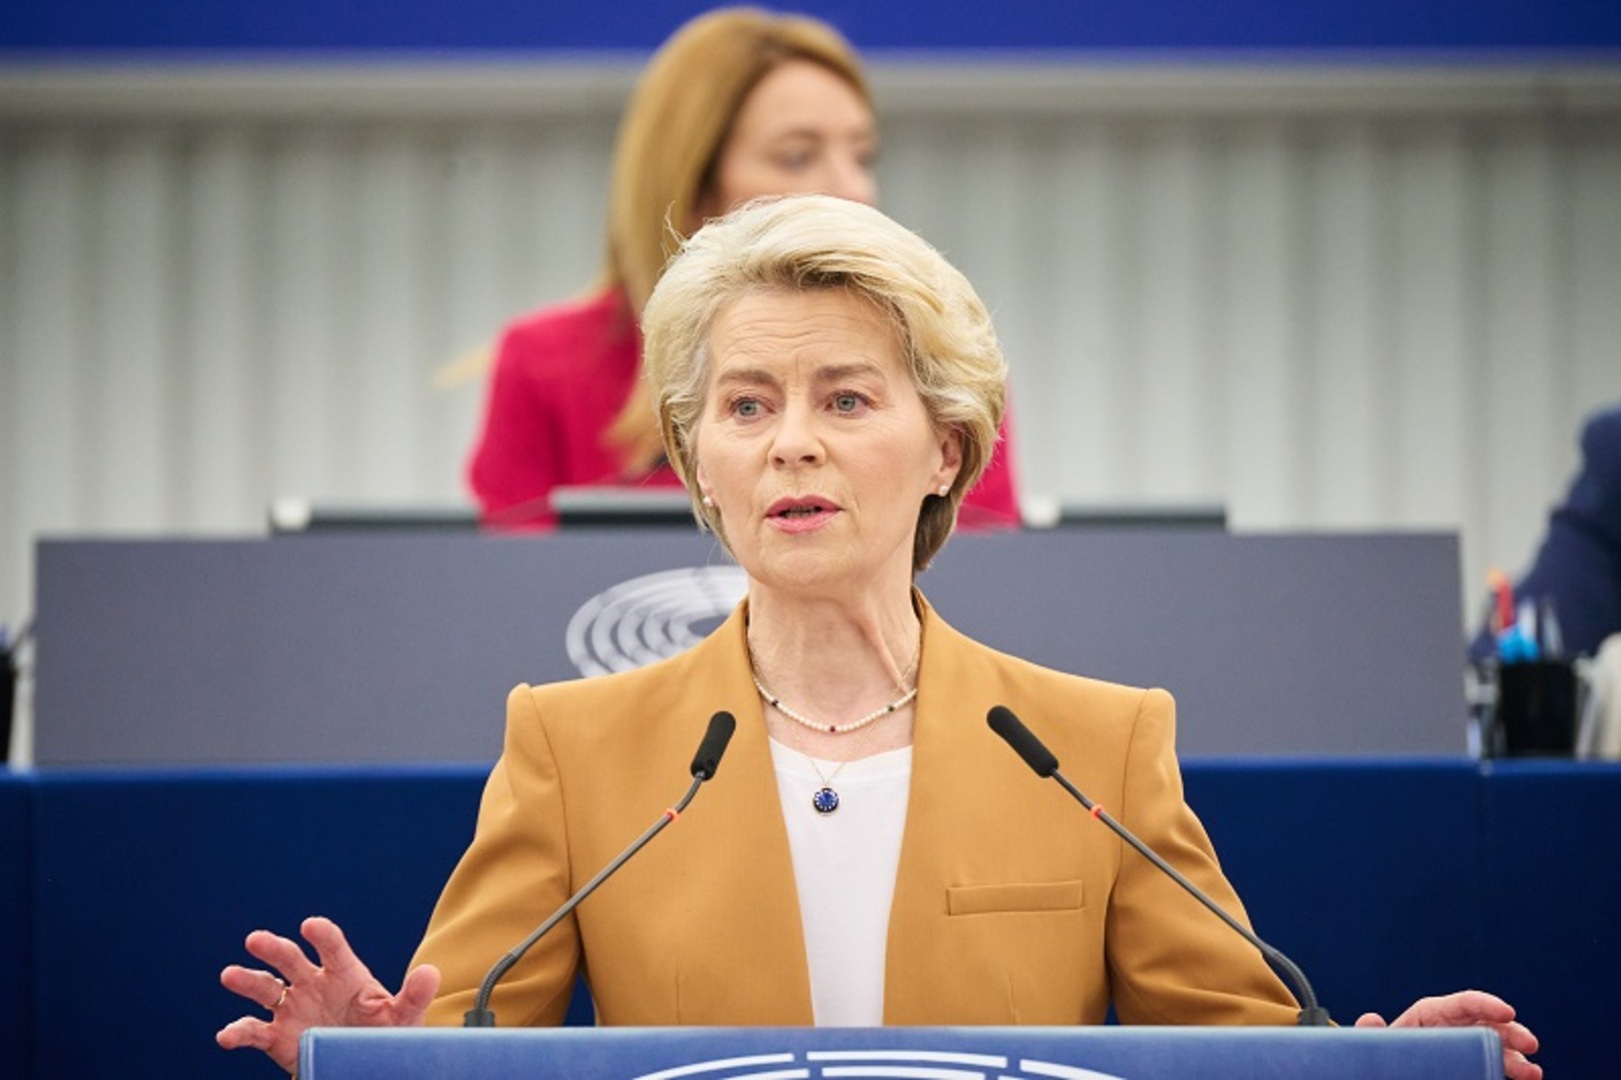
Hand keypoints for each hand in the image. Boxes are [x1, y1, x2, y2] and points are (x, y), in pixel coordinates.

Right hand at [217, 915, 440, 1074]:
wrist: (362, 1063)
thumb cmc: (383, 1033)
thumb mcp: (402, 1017)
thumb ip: (413, 996)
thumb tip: (430, 973)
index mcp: (345, 973)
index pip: (333, 948)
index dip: (323, 936)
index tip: (311, 925)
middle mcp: (314, 984)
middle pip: (290, 959)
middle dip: (273, 948)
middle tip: (256, 940)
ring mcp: (293, 1008)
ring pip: (265, 989)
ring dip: (247, 981)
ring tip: (230, 975)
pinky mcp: (277, 1036)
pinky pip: (254, 1031)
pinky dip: (238, 1032)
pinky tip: (227, 1035)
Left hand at [1355, 989, 1539, 1079]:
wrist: (1390, 1070)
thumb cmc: (1385, 1054)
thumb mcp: (1378, 1042)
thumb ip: (1373, 1033)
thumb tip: (1370, 1019)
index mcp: (1433, 1014)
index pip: (1465, 1003)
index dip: (1488, 1004)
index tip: (1507, 1012)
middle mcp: (1457, 1028)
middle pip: (1491, 1024)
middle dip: (1513, 1032)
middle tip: (1531, 1045)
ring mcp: (1469, 1049)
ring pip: (1501, 1049)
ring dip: (1519, 1059)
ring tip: (1533, 1074)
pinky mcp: (1475, 1067)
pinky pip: (1497, 1067)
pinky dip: (1514, 1071)